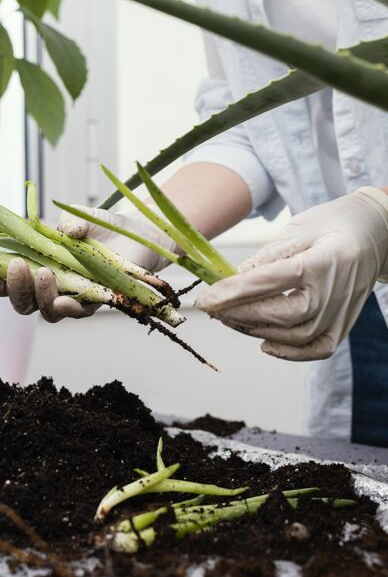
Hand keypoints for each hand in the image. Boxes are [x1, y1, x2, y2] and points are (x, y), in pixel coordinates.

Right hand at [0, 207, 173, 321]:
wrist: (137, 235)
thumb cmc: (100, 226)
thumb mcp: (79, 217)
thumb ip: (67, 223)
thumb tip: (64, 232)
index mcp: (34, 264)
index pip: (3, 279)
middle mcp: (48, 286)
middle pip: (20, 301)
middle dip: (12, 289)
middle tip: (14, 268)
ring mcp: (70, 296)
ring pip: (45, 311)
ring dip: (41, 296)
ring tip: (44, 275)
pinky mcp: (95, 302)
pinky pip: (79, 312)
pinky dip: (71, 306)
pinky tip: (65, 300)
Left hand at [196, 188, 387, 360]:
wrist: (376, 234)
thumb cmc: (333, 224)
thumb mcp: (298, 229)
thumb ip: (266, 257)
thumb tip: (233, 281)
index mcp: (323, 260)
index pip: (271, 281)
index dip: (234, 291)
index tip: (205, 298)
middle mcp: (334, 292)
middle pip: (282, 314)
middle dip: (238, 313)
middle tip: (211, 307)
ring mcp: (341, 313)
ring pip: (293, 335)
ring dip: (255, 329)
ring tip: (228, 317)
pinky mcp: (342, 325)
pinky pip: (315, 349)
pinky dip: (288, 352)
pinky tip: (263, 342)